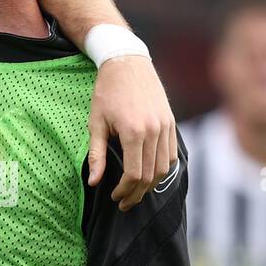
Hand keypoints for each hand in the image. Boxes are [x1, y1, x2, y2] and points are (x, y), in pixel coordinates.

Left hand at [86, 55, 178, 210]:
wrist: (126, 63)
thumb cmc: (106, 92)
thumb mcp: (95, 122)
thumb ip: (96, 154)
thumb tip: (94, 182)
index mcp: (134, 133)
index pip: (134, 174)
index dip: (125, 191)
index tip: (114, 197)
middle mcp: (155, 132)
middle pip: (151, 175)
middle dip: (137, 193)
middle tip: (124, 203)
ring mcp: (166, 127)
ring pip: (164, 168)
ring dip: (150, 184)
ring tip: (135, 192)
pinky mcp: (171, 123)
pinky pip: (171, 154)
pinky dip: (162, 169)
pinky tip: (149, 174)